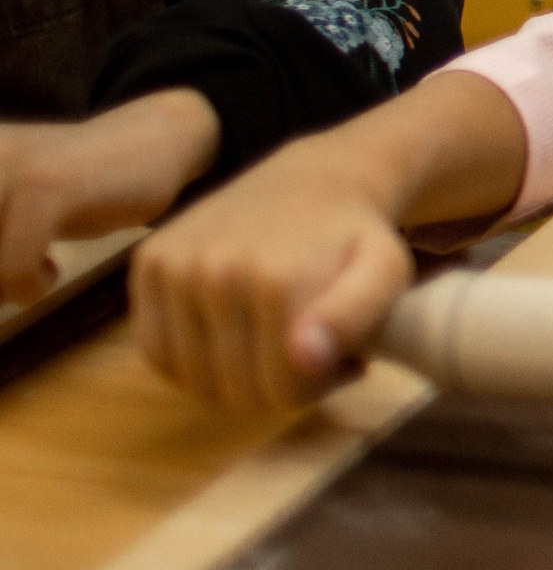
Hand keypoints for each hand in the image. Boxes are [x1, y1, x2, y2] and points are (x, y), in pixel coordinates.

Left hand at [0, 89, 218, 302]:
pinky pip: (12, 266)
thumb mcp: (11, 207)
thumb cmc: (84, 186)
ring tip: (34, 271)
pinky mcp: (45, 185)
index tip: (8, 269)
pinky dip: (29, 283)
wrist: (161, 141)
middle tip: (17, 277)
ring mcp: (7, 165)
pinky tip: (53, 271)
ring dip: (4, 283)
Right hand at [130, 132, 418, 411]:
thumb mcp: (386, 272)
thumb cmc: (355, 238)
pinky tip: (229, 337)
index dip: (318, 387)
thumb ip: (356, 315)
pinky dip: (189, 361)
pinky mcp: (149, 261)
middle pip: (236, 389)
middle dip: (279, 385)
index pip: (282, 391)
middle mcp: (215, 272)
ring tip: (274, 344)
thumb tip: (303, 355)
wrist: (314, 179)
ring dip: (232, 377)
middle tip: (310, 352)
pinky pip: (154, 349)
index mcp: (276, 282)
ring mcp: (175, 265)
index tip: (344, 359)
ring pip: (192, 378)